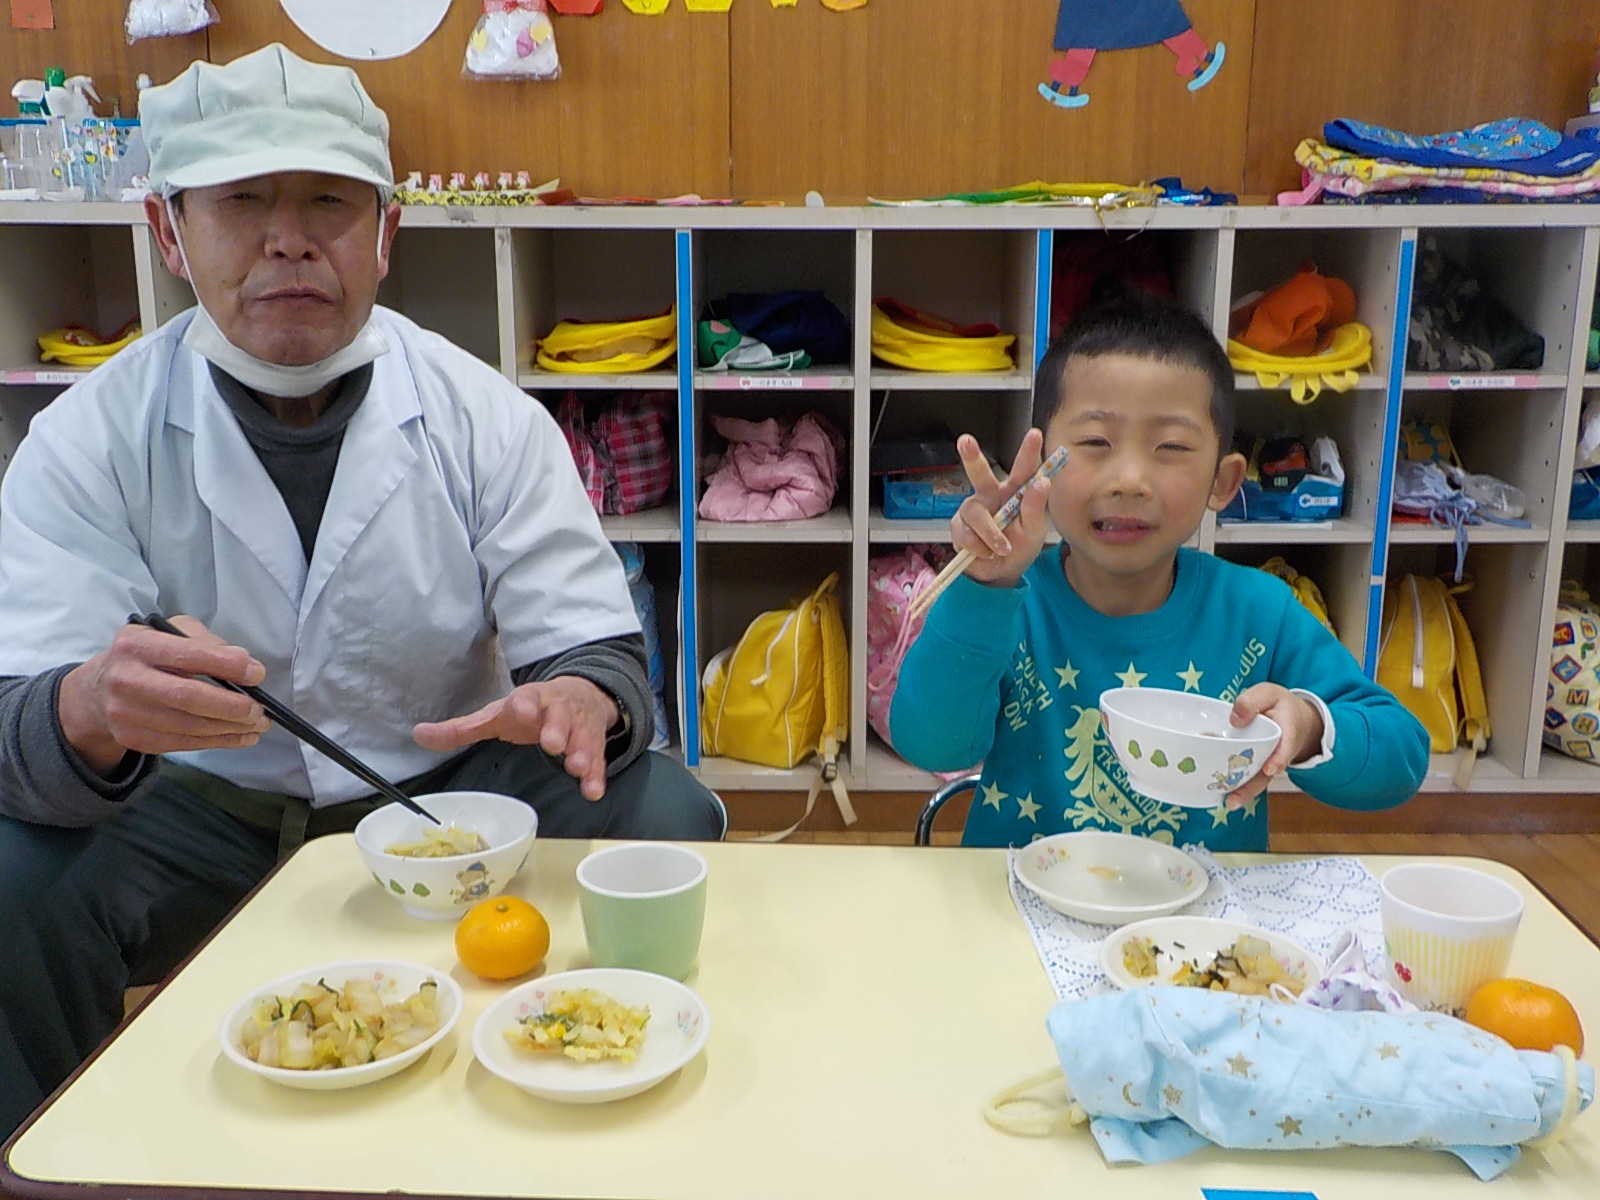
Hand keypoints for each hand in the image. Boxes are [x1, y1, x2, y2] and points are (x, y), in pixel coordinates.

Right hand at [57, 616, 271, 774]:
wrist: (98, 690)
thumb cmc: (146, 656)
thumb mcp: (168, 632)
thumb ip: (205, 641)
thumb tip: (245, 665)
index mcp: (137, 644)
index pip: (190, 655)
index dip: (228, 665)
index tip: (257, 673)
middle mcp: (126, 679)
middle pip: (188, 697)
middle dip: (232, 705)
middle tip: (259, 709)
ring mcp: (125, 713)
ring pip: (188, 726)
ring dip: (231, 729)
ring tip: (257, 724)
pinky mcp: (132, 738)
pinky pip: (183, 743)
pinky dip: (218, 741)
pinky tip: (240, 737)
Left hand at [413, 677, 619, 800]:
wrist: (580, 695)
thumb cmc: (531, 710)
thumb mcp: (496, 716)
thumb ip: (461, 729)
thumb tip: (417, 734)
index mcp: (530, 700)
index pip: (527, 699)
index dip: (525, 705)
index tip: (522, 710)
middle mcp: (558, 711)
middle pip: (560, 717)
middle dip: (557, 729)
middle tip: (552, 744)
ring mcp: (578, 728)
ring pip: (583, 739)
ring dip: (581, 753)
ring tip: (577, 767)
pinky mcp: (595, 745)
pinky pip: (598, 761)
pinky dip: (597, 776)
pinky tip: (593, 792)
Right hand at [950, 428, 1053, 588]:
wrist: (1001, 573)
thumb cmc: (1020, 546)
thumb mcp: (1035, 530)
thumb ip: (1035, 507)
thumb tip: (1041, 483)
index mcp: (1014, 492)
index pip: (1023, 469)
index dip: (1028, 451)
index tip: (1034, 434)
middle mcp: (991, 495)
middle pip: (980, 474)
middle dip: (971, 457)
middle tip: (965, 441)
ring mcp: (973, 509)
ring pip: (976, 514)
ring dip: (990, 533)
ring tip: (1002, 548)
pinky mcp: (959, 526)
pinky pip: (965, 534)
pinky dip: (979, 546)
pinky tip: (986, 552)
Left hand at [1224, 684, 1324, 807]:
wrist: (1295, 717)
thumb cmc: (1279, 705)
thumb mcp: (1269, 693)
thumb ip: (1252, 701)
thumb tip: (1235, 720)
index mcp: (1288, 730)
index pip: (1286, 746)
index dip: (1279, 758)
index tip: (1270, 769)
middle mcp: (1280, 752)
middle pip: (1268, 772)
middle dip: (1253, 786)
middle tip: (1235, 798)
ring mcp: (1269, 762)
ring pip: (1259, 780)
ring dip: (1244, 792)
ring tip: (1229, 803)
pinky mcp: (1258, 766)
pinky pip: (1250, 778)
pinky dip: (1238, 787)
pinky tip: (1221, 794)